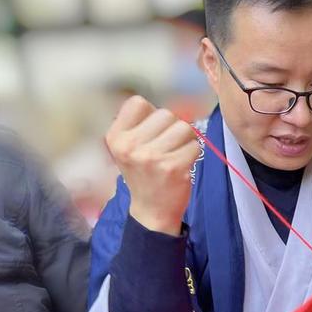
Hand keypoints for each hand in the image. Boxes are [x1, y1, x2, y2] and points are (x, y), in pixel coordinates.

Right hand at [105, 95, 200, 234]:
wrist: (151, 210)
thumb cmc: (143, 174)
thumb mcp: (128, 149)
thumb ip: (138, 124)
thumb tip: (164, 101)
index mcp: (116, 137)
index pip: (138, 102)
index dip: (152, 113)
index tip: (153, 129)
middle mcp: (131, 145)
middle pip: (166, 114)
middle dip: (173, 127)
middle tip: (168, 145)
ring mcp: (153, 157)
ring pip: (184, 128)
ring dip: (186, 139)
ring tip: (176, 153)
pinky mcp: (174, 167)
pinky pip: (195, 145)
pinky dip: (193, 153)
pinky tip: (183, 164)